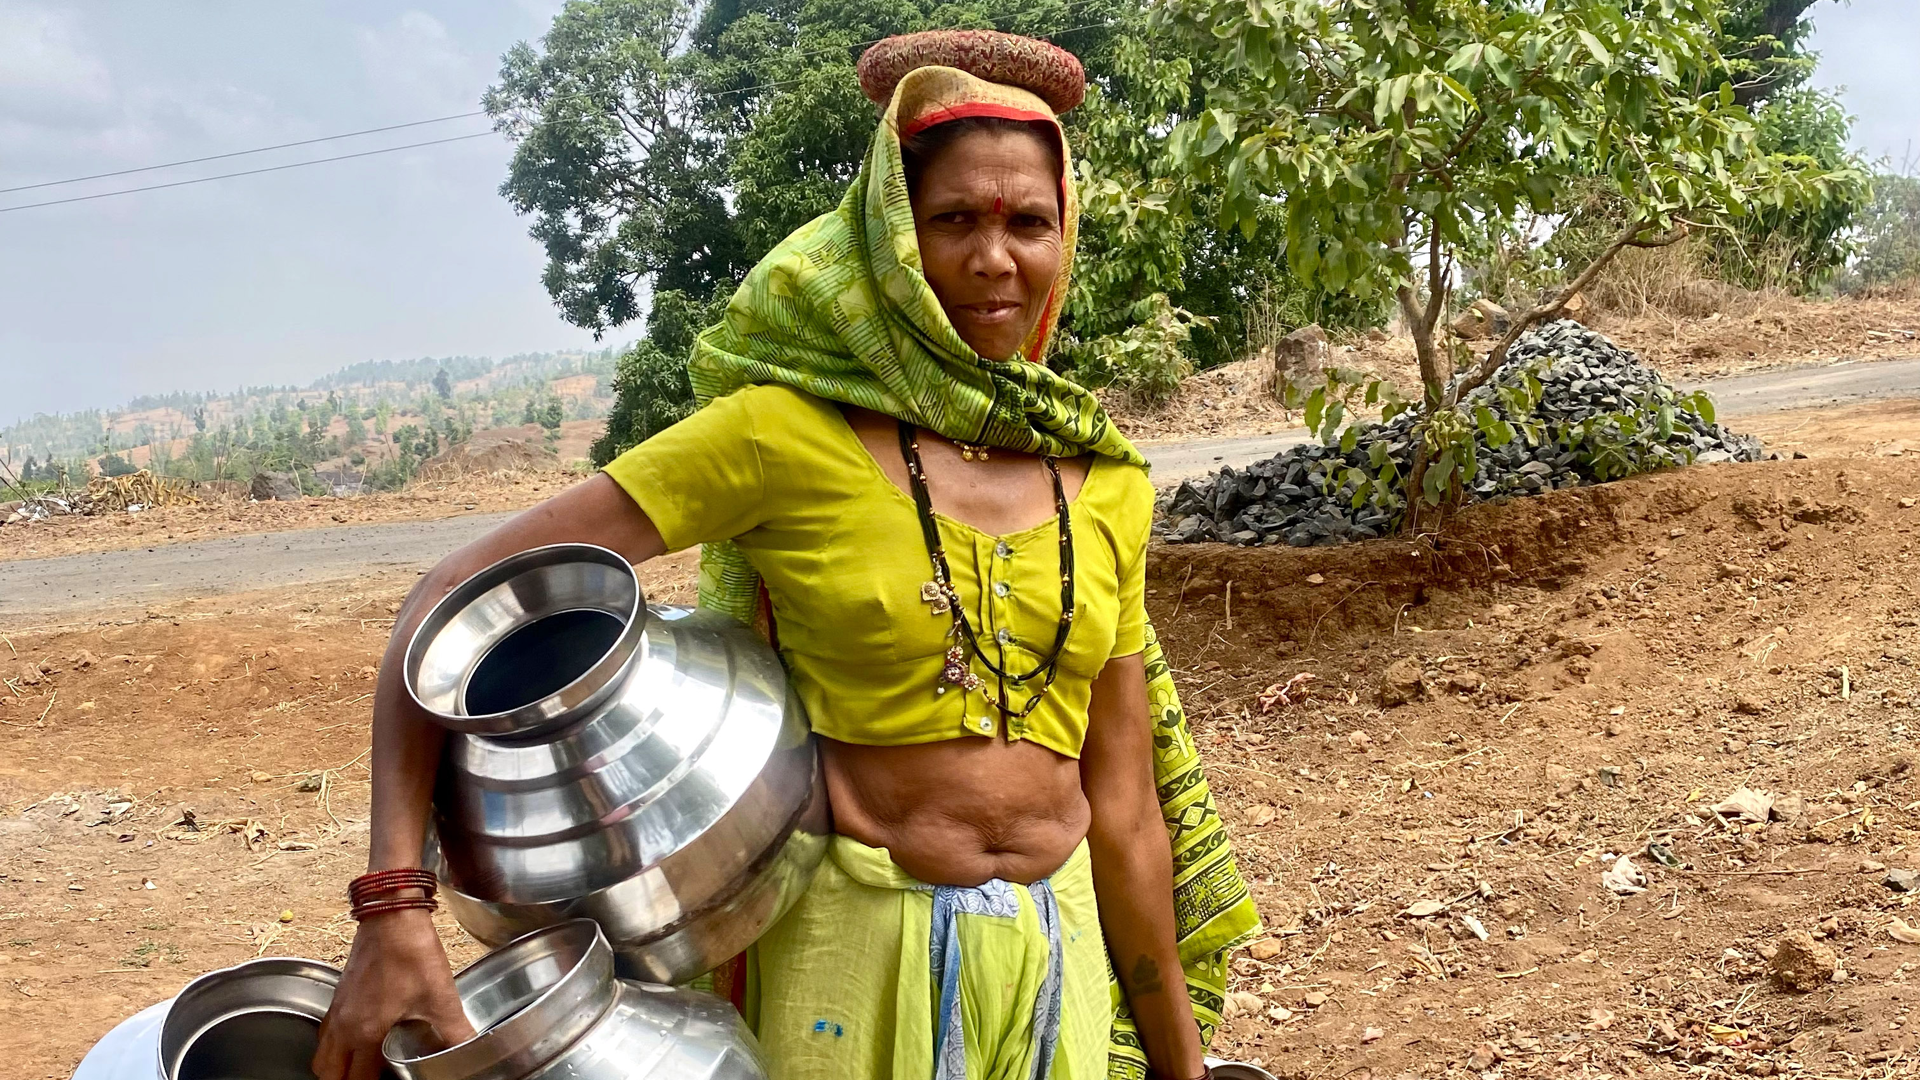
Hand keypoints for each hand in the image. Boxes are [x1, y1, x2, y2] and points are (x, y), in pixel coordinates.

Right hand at [313, 909, 474, 1079]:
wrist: (391, 914)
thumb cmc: (411, 953)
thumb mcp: (441, 998)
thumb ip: (456, 1032)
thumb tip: (473, 1050)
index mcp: (364, 1033)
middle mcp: (342, 1025)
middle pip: (329, 1072)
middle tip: (371, 1079)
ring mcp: (337, 1008)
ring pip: (323, 1053)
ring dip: (337, 1065)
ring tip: (362, 1066)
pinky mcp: (339, 993)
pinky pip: (327, 1031)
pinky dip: (336, 1043)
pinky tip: (360, 1036)